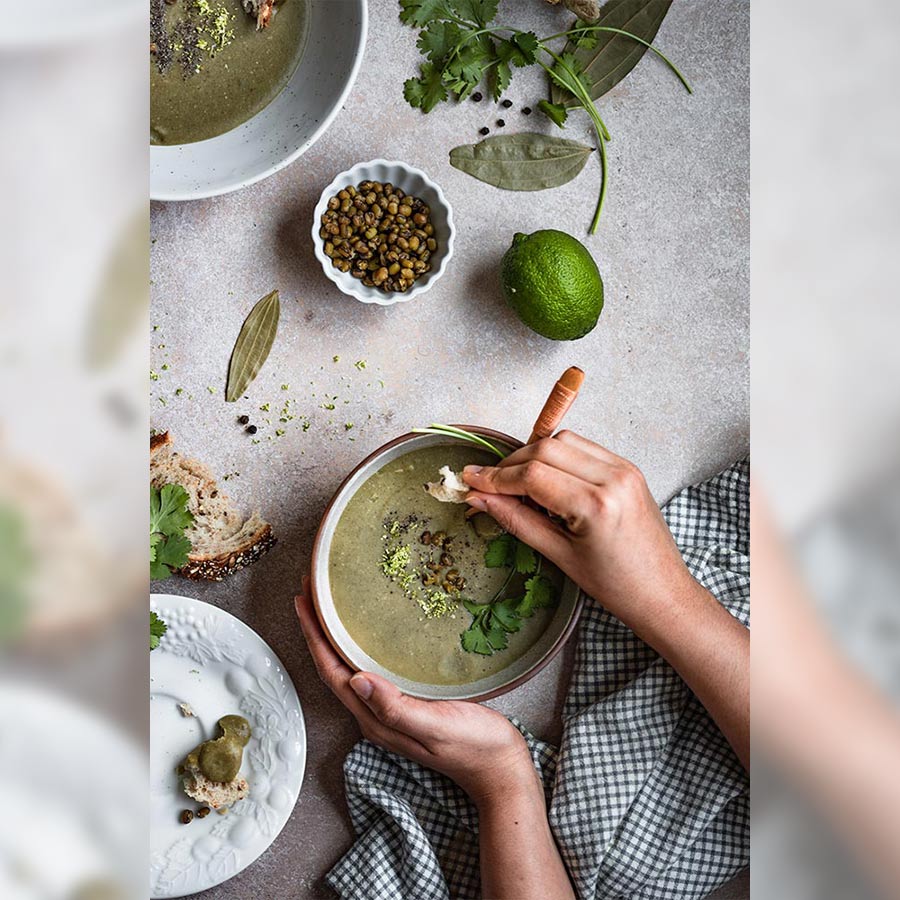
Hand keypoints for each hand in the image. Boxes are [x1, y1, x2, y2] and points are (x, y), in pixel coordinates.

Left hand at [295, 578, 539, 807]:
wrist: (499, 766)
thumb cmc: (473, 745)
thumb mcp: (435, 725)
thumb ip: (395, 708)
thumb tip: (357, 681)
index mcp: (375, 719)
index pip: (332, 671)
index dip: (314, 635)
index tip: (302, 601)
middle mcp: (374, 714)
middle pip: (333, 666)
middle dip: (317, 629)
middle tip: (308, 590)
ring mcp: (389, 708)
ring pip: (348, 666)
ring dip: (333, 634)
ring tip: (326, 604)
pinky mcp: (406, 701)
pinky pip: (370, 667)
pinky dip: (358, 644)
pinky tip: (365, 631)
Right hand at [463, 431, 701, 639]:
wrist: (663, 593)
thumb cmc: (616, 585)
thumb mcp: (559, 556)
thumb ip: (516, 520)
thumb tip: (479, 498)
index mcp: (596, 504)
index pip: (532, 475)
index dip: (495, 477)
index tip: (470, 480)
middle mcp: (613, 477)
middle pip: (545, 448)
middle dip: (511, 463)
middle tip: (488, 484)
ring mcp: (624, 468)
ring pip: (564, 441)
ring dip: (534, 456)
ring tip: (519, 485)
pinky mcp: (628, 468)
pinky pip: (583, 448)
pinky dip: (558, 457)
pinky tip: (548, 481)